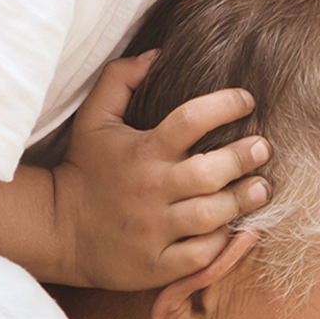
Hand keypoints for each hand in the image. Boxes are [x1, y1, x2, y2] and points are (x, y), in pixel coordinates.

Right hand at [52, 52, 271, 287]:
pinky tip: (234, 228)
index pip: (192, 120)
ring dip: (242, 200)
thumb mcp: (93, 119)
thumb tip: (156, 54)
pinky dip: (222, 242)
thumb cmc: (84, 169)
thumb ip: (120, 79)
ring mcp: (154, 229)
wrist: (56, 228)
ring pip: (212, 214)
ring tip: (260, 188)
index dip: (225, 105)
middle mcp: (151, 189)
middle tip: (262, 148)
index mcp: (142, 151)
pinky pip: (200, 255)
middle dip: (244, 157)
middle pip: (211, 171)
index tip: (246, 100)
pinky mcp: (155, 264)